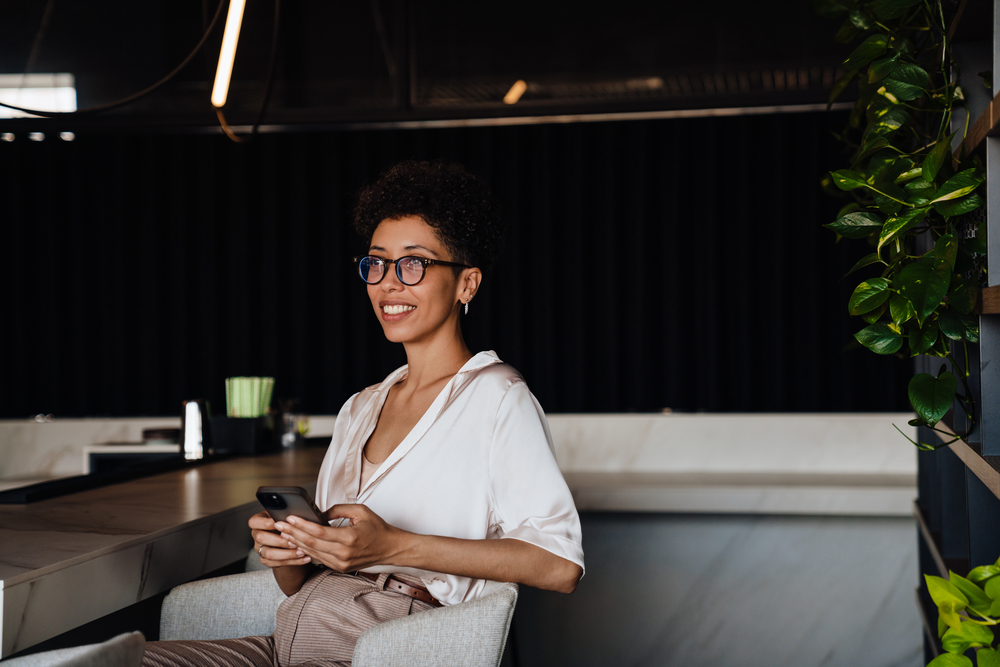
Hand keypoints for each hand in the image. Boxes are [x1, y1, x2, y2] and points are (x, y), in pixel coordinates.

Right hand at [249, 511, 311, 568]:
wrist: (287, 538)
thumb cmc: (286, 523)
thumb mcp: (284, 516)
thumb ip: (286, 514)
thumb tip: (295, 514)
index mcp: (258, 522)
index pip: (254, 522)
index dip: (264, 523)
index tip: (278, 522)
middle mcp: (257, 535)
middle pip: (261, 538)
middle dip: (279, 540)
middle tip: (294, 541)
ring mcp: (260, 548)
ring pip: (269, 554)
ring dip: (287, 553)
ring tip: (301, 551)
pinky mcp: (266, 560)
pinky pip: (277, 563)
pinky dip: (293, 561)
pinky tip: (304, 558)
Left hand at [275, 504, 404, 571]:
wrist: (390, 548)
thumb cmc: (377, 528)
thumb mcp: (361, 511)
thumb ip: (338, 509)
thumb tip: (320, 512)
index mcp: (349, 538)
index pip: (319, 532)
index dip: (302, 525)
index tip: (289, 518)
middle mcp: (343, 554)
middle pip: (311, 544)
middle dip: (293, 534)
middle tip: (279, 525)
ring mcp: (341, 564)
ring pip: (313, 553)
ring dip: (297, 543)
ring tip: (284, 534)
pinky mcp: (340, 568)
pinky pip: (319, 559)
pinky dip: (307, 551)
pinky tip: (297, 544)